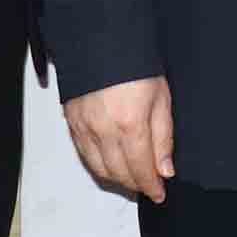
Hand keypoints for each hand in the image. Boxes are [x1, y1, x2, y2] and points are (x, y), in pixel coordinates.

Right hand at [64, 76, 174, 203]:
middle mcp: (104, 131)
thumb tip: (165, 170)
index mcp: (130, 124)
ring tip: (132, 179)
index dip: (151, 186)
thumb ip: (163, 137)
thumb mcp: (161, 98)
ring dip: (117, 179)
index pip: (141, 169)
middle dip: (135, 184)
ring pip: (99, 169)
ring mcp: (84, 128)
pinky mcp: (72, 124)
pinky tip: (110, 165)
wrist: (104, 42)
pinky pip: (84, 156)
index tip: (159, 193)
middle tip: (148, 186)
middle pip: (119, 173)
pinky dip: (98, 166)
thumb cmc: (136, 65)